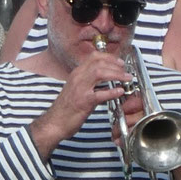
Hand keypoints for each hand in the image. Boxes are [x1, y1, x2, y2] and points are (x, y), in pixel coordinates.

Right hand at [28, 35, 128, 156]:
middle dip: (116, 65)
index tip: (119, 62)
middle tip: (125, 71)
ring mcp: (80, 89)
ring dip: (116, 74)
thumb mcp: (76, 89)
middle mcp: (77, 78)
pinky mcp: (83, 102)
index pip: (93, 57)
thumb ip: (88, 82)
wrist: (54, 123)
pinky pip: (100, 94)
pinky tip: (120, 92)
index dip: (109, 57)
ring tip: (126, 78)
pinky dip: (112, 92)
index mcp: (76, 74)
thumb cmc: (65, 109)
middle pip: (99, 62)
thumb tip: (105, 79)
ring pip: (100, 73)